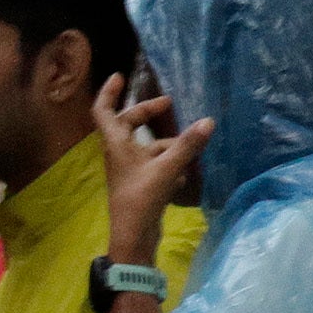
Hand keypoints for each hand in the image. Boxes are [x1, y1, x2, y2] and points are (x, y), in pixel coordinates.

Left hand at [91, 73, 213, 250]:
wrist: (134, 236)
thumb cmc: (141, 199)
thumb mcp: (166, 168)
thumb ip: (187, 145)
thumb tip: (208, 121)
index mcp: (116, 145)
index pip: (103, 112)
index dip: (108, 93)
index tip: (119, 76)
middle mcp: (119, 154)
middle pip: (129, 124)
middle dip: (146, 112)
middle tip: (169, 104)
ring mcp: (130, 169)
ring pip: (147, 146)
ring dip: (167, 141)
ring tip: (192, 140)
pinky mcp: (141, 182)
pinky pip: (156, 163)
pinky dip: (170, 161)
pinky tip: (187, 171)